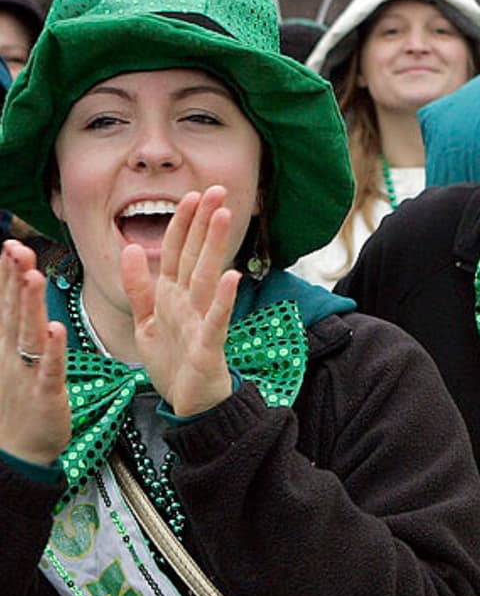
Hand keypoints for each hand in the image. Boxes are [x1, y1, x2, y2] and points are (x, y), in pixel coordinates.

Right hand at [0, 240, 69, 465]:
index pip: (5, 304)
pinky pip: (50, 369)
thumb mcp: (11, 362)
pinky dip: (53, 350)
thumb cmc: (18, 403)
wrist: (16, 452)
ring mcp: (26, 374)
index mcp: (6, 346)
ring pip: (29, 334)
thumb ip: (15, 330)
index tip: (10, 244)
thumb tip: (15, 298)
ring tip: (33, 277)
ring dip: (31, 305)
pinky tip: (56, 330)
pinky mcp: (44, 395)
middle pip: (13, 312)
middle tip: (18, 248)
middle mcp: (11, 355)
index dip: (6, 275)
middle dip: (15, 279)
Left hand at [121, 188, 239, 416]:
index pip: (176, 251)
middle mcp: (189, 303)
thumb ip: (138, 286)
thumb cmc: (174, 363)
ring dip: (215, 248)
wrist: (190, 404)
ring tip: (224, 217)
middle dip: (204, 223)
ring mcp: (201, 322)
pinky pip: (216, 320)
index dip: (181, 223)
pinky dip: (224, 300)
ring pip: (208, 278)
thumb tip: (130, 248)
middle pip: (196, 256)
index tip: (191, 194)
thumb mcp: (146, 321)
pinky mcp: (209, 347)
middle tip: (217, 191)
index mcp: (172, 296)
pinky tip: (233, 278)